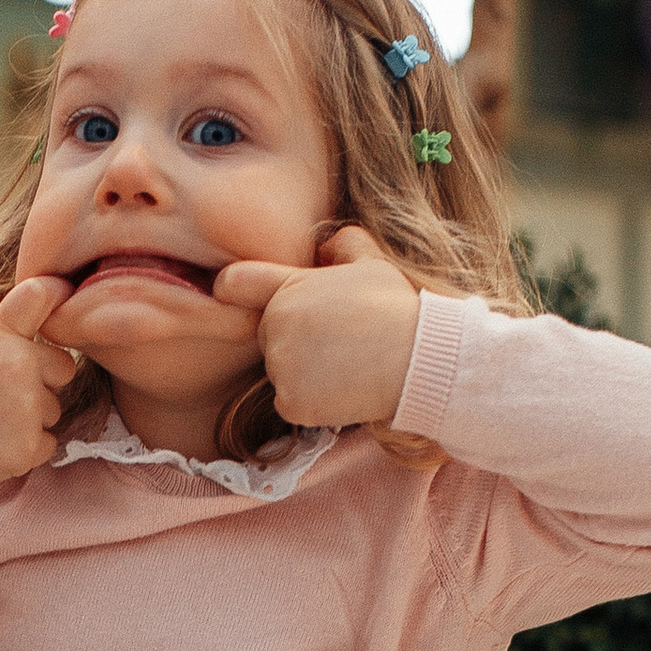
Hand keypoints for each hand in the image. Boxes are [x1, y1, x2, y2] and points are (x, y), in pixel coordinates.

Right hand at [0, 276, 79, 526]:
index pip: (38, 297)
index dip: (55, 294)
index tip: (61, 295)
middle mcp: (17, 365)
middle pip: (63, 367)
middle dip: (43, 380)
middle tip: (3, 395)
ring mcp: (26, 407)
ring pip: (53, 409)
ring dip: (31, 418)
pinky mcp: (29, 445)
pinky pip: (47, 443)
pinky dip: (26, 448)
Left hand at [213, 225, 420, 426]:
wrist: (421, 357)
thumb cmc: (399, 308)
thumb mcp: (372, 261)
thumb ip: (343, 245)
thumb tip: (326, 245)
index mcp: (289, 288)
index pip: (234, 284)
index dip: (230, 290)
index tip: (230, 296)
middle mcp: (276, 324)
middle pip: (268, 338)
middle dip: (293, 342)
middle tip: (338, 344)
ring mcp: (281, 365)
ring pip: (280, 374)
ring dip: (304, 375)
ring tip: (347, 366)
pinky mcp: (291, 402)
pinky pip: (291, 404)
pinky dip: (312, 404)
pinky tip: (343, 390)